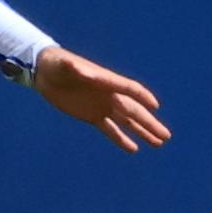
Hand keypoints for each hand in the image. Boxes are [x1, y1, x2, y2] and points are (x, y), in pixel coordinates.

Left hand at [31, 46, 170, 152]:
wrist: (45, 72)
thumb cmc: (56, 64)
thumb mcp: (64, 65)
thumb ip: (73, 68)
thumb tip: (79, 68)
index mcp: (106, 81)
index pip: (129, 89)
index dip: (142, 96)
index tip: (154, 106)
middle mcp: (108, 95)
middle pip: (134, 110)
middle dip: (149, 123)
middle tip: (166, 136)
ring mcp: (102, 106)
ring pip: (127, 122)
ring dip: (142, 131)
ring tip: (159, 142)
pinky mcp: (92, 116)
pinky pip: (110, 129)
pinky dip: (121, 138)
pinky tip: (134, 148)